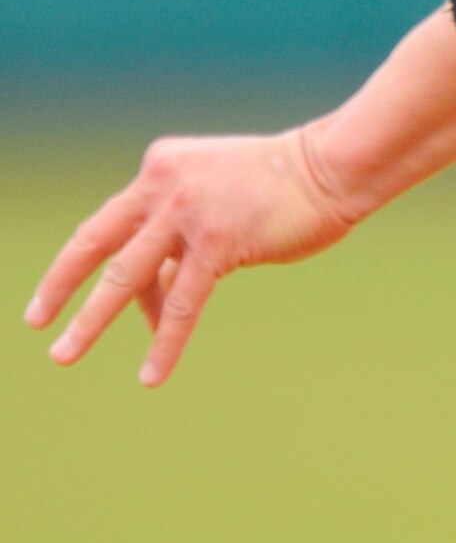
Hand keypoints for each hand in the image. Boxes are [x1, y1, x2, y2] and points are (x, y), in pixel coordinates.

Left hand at [26, 129, 357, 386]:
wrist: (333, 166)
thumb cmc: (281, 186)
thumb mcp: (215, 198)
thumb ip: (178, 236)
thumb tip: (151, 298)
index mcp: (160, 167)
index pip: (117, 225)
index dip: (102, 268)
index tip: (76, 298)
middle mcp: (163, 184)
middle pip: (96, 242)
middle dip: (60, 285)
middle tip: (34, 320)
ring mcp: (188, 212)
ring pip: (126, 276)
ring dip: (90, 320)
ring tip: (62, 355)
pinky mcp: (218, 242)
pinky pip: (182, 303)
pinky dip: (164, 343)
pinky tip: (150, 375)